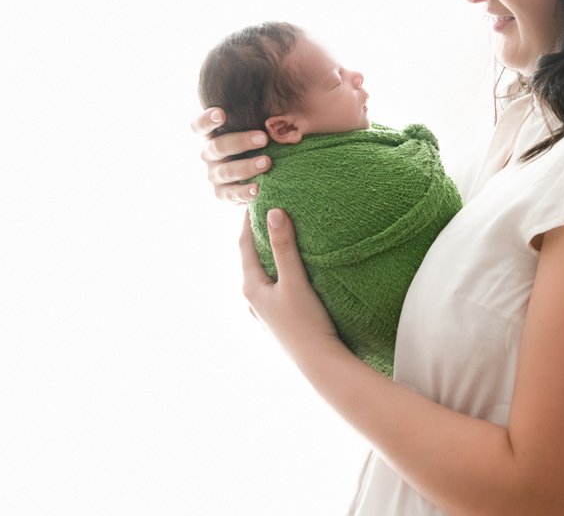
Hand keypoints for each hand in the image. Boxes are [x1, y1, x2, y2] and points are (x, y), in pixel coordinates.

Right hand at [192, 106, 272, 203]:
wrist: (256, 175)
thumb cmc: (256, 143)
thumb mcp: (254, 129)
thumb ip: (259, 120)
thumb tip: (279, 113)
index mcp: (212, 135)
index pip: (199, 126)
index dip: (206, 119)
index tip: (220, 113)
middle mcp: (209, 154)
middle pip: (217, 147)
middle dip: (241, 142)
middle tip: (264, 139)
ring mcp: (214, 175)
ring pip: (226, 171)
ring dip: (247, 166)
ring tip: (266, 162)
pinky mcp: (222, 194)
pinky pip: (230, 194)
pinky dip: (243, 192)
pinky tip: (256, 189)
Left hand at [239, 209, 338, 355]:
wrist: (319, 363)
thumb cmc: (306, 323)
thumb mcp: (295, 280)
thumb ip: (284, 247)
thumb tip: (273, 213)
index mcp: (251, 288)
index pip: (244, 244)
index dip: (248, 221)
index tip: (255, 200)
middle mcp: (252, 301)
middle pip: (251, 261)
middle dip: (259, 238)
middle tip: (271, 214)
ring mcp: (264, 314)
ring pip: (262, 278)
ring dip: (269, 259)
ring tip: (281, 243)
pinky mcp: (278, 323)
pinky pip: (273, 292)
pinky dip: (278, 277)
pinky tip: (290, 278)